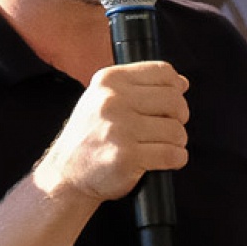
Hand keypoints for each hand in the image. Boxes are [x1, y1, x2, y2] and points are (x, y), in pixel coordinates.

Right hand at [34, 60, 188, 205]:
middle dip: (179, 117)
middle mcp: (113, 101)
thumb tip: (181, 82)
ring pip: (176, 130)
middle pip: (174, 101)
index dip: (176, 89)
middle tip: (168, 129)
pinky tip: (163, 161)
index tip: (171, 104)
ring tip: (160, 146)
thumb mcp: (103, 99)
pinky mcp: (127, 157)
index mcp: (109, 80)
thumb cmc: (90, 136)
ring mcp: (119, 129)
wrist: (65, 173)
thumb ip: (140, 87)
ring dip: (177, 142)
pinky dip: (176, 159)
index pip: (163, 72)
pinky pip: (172, 155)